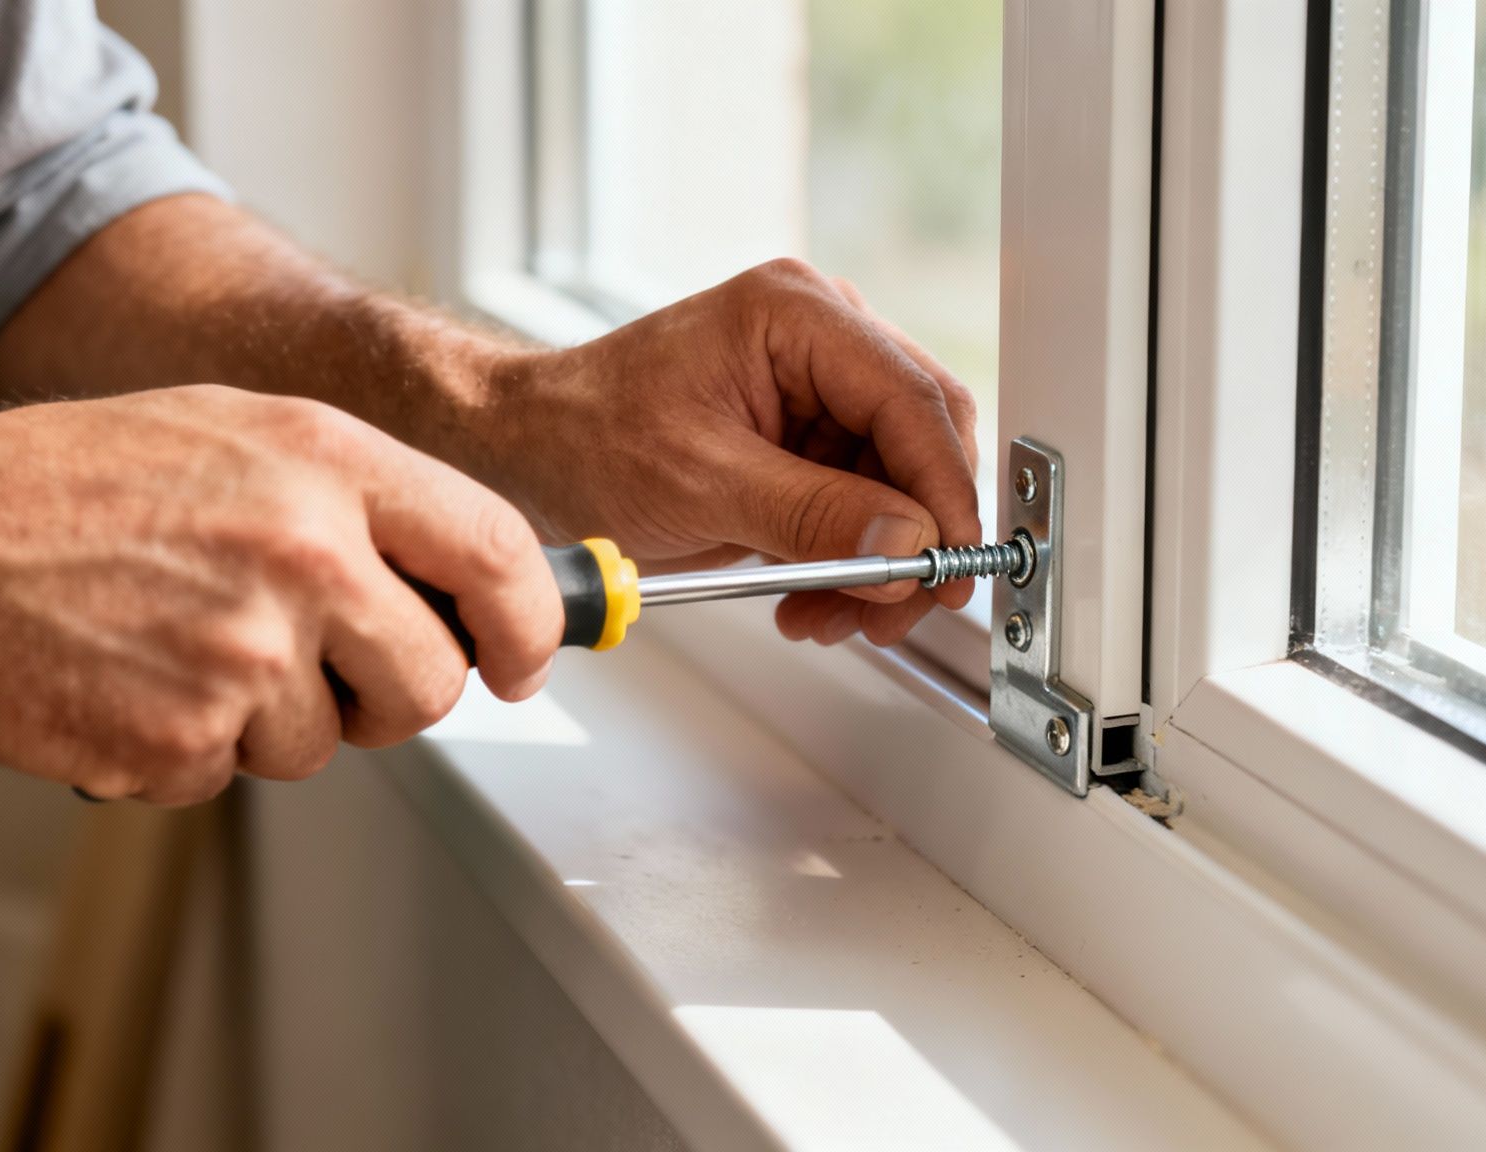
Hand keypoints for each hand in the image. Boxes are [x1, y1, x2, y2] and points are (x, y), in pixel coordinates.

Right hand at [0, 386, 560, 803]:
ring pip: (332, 741)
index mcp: (328, 463)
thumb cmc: (74, 482)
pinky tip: (140, 678)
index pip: (497, 554)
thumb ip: (359, 498)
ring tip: (187, 643)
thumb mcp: (239, 432)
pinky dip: (197, 746)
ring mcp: (246, 653)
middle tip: (323, 667)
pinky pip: (239, 773)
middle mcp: (305, 554)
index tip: (523, 658)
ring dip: (275, 718)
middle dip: (393, 694)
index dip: (532, 622)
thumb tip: (462, 576)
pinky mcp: (186, 739)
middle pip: (433, 681)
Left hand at [472, 259, 981, 646]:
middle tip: (894, 608)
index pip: (912, 401)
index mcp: (798, 314)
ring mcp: (818, 387)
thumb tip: (909, 542)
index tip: (952, 565)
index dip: (945, 490)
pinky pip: (863, 504)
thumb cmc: (588, 435)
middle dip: (912, 537)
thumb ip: (814, 512)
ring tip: (828, 616)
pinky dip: (848, 561)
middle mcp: (822, 337)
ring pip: (900, 484)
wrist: (533, 449)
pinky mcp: (808, 438)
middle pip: (921, 441)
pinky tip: (810, 599)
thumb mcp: (702, 482)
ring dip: (876, 563)